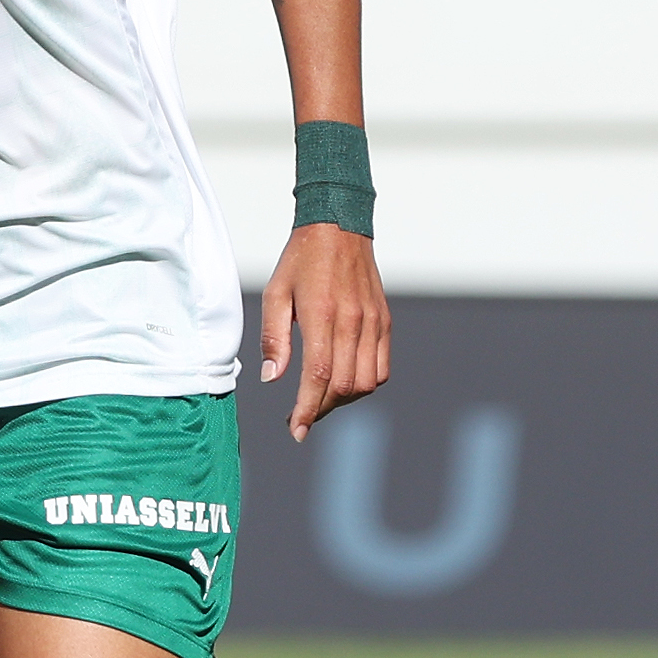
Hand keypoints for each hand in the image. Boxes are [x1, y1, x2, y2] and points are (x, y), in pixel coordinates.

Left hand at [253, 224, 389, 440]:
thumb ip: (273, 338)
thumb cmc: (300, 260)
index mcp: (321, 314)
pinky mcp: (385, 322)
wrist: (339, 227)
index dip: (307, 409)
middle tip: (300, 416)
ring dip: (343, 399)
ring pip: (366, 382)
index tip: (295, 430)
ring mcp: (374, 323)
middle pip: (342, 385)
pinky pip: (382, 368)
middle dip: (320, 409)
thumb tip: (272, 378)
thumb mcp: (275, 294)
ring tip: (321, 399)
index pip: (318, 375)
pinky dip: (365, 384)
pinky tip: (344, 381)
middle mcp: (353, 321)